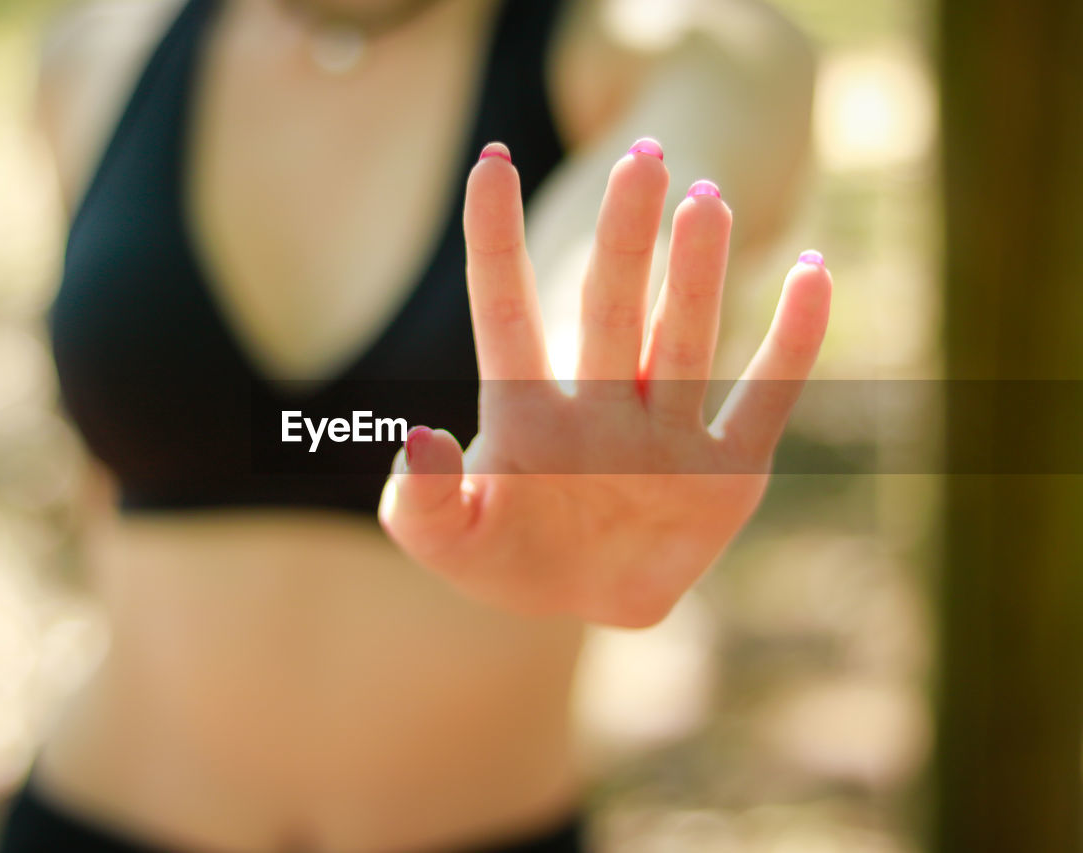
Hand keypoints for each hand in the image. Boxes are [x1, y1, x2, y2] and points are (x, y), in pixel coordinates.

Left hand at [378, 140, 831, 627]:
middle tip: (641, 161)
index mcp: (524, 413)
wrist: (578, 601)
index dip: (495, 240)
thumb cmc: (501, 556)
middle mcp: (599, 407)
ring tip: (708, 201)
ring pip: (682, 341)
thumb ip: (418, 501)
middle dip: (623, 239)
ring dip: (697, 275)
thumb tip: (419, 440)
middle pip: (610, 310)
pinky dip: (793, 343)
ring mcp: (665, 434)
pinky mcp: (726, 473)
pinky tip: (815, 276)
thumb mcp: (443, 541)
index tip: (491, 165)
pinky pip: (765, 400)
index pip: (506, 311)